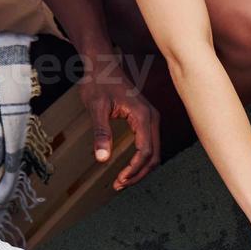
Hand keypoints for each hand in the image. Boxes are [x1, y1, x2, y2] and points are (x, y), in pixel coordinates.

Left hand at [77, 57, 160, 189]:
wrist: (102, 63)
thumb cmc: (98, 82)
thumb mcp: (96, 107)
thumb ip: (101, 133)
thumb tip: (102, 159)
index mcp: (143, 116)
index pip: (145, 151)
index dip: (133, 170)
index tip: (118, 180)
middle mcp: (153, 118)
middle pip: (154, 156)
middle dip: (138, 174)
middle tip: (119, 185)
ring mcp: (151, 119)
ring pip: (153, 152)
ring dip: (140, 169)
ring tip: (122, 181)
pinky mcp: (146, 119)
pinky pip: (149, 145)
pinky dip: (141, 159)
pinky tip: (128, 167)